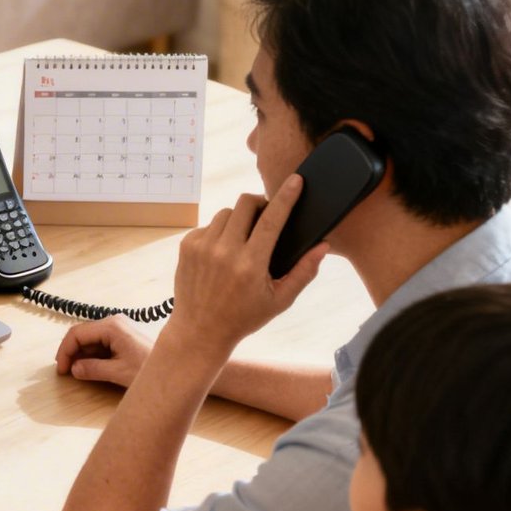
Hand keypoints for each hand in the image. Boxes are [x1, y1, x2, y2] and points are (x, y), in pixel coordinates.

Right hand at [54, 313, 153, 386]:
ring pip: (89, 340)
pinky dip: (91, 355)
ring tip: (76, 372)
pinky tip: (89, 368)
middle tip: (66, 372)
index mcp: (111, 326)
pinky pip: (99, 344)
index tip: (62, 369)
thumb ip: (93, 369)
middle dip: (71, 353)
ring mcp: (118, 329)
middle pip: (81, 334)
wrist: (177, 369)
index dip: (65, 351)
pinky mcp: (122, 338)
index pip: (77, 333)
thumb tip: (75, 369)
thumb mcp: (119, 372)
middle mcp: (113, 323)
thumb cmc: (151, 368)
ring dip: (80, 355)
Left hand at [167, 175, 328, 350]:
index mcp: (250, 264)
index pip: (271, 220)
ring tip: (244, 239)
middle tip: (267, 215)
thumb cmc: (243, 317)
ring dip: (239, 218)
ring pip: (226, 212)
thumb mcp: (280, 300)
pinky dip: (220, 231)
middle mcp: (224, 252)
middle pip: (245, 203)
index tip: (295, 180)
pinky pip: (209, 225)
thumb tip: (323, 246)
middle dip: (260, 203)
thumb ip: (304, 272)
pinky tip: (224, 251)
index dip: (285, 197)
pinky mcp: (187, 246)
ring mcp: (202, 247)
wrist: (199, 330)